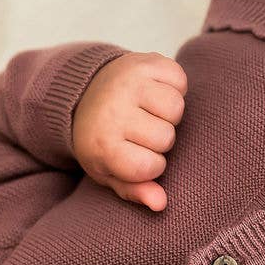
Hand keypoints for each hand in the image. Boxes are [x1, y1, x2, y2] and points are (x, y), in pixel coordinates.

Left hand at [72, 52, 186, 210]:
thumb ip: (134, 191)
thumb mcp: (109, 172)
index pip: (151, 167)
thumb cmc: (103, 141)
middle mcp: (114, 111)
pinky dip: (174, 86)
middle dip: (159, 138)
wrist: (84, 93)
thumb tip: (161, 203)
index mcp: (103, 144)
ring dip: (168, 113)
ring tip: (149, 111)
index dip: (151, 165)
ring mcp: (128, 82)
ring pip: (176, 107)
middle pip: (166, 137)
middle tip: (140, 129)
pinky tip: (154, 91)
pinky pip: (180, 79)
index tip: (135, 156)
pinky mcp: (143, 60)